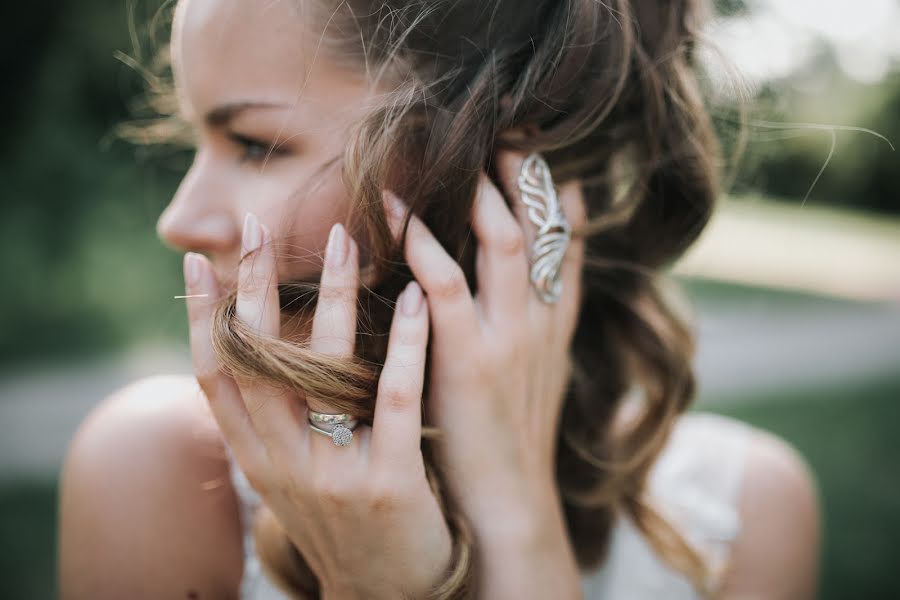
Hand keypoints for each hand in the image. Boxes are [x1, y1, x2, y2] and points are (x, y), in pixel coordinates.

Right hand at [183, 213, 451, 599]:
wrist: (389, 591)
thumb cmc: (345, 518)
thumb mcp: (294, 474)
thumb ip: (276, 420)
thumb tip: (258, 350)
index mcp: (256, 459)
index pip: (214, 378)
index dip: (199, 318)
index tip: (194, 261)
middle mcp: (283, 464)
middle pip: (257, 362)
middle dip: (254, 289)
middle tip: (260, 225)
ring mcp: (333, 474)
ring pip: (323, 369)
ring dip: (332, 297)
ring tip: (347, 238)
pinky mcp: (389, 483)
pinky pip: (394, 398)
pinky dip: (403, 343)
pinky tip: (416, 297)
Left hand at [384, 150, 586, 595]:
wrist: (508, 501)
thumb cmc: (508, 438)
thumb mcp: (532, 376)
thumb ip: (528, 328)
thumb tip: (515, 289)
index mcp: (553, 325)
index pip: (564, 244)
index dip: (556, 196)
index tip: (540, 156)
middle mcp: (539, 321)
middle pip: (536, 226)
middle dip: (520, 174)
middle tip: (499, 133)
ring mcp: (509, 337)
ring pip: (500, 241)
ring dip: (477, 192)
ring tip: (453, 155)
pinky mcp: (470, 358)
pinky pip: (447, 284)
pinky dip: (424, 243)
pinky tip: (400, 213)